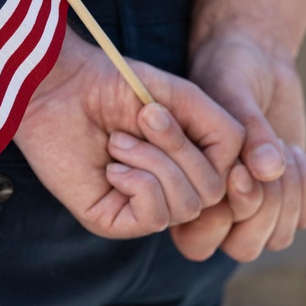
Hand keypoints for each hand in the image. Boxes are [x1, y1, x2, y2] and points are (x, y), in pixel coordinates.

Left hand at [13, 31, 244, 238]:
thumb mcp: (185, 98)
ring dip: (154, 162)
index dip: (226, 157)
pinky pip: (154, 217)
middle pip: (214, 192)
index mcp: (190, 161)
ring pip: (187, 205)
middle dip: (180, 149)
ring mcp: (141, 207)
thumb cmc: (116, 84)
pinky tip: (112, 166)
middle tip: (144, 118)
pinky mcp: (112, 220)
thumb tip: (245, 177)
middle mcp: (170, 188)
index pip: (235, 179)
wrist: (61, 86)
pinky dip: (139, 183)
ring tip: (118, 140)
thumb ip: (226, 133)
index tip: (199, 123)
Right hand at [185, 32, 305, 260]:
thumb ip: (245, 129)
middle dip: (263, 207)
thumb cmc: (226, 71)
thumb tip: (269, 168)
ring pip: (278, 239)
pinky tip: (292, 149)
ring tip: (281, 146)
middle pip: (243, 248)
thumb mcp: (229, 90)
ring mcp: (256, 207)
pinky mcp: (289, 196)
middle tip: (268, 155)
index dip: (223, 213)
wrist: (254, 60)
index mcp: (183, 192)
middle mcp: (217, 210)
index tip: (238, 169)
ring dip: (288, 195)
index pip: (199, 240)